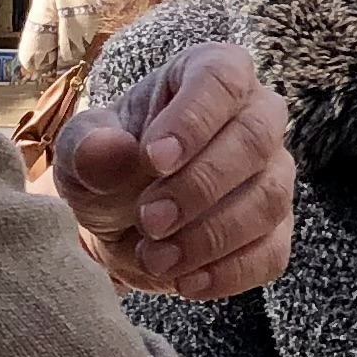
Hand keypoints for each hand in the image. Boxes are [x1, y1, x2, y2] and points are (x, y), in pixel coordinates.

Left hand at [53, 38, 294, 299]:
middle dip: (202, 185)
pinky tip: (186, 282)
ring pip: (268, 198)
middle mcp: (255, 116)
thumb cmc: (106, 168)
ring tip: (155, 257)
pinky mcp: (275, 229)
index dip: (194, 119)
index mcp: (208, 75)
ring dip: (210, 235)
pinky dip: (228, 272)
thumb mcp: (80, 152)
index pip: (222, 79)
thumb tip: (111, 151)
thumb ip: (89, 148)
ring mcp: (272, 174)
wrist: (116, 223)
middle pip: (256, 138)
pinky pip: (271, 251)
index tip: (154, 159)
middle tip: (149, 219)